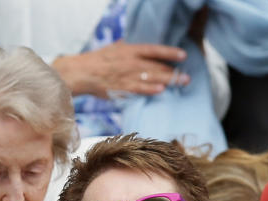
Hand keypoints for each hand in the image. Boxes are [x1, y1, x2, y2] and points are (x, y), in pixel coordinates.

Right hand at [52, 41, 188, 97]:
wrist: (80, 72)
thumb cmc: (96, 60)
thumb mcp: (113, 48)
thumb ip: (125, 48)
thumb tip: (129, 43)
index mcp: (130, 50)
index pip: (154, 50)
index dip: (170, 52)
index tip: (183, 55)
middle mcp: (131, 62)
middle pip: (157, 66)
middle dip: (174, 71)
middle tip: (186, 76)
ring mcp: (127, 76)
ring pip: (152, 78)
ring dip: (169, 80)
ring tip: (181, 82)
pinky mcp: (121, 88)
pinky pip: (139, 89)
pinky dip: (151, 89)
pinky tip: (161, 90)